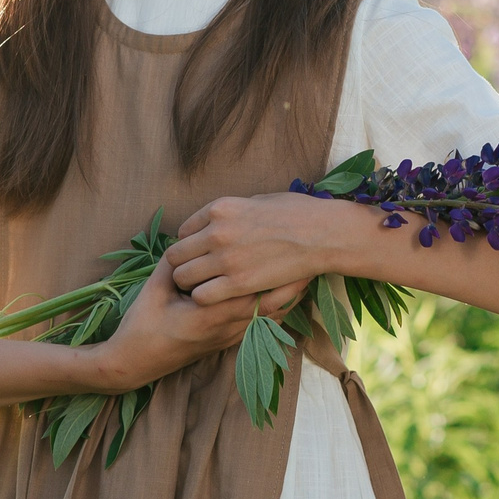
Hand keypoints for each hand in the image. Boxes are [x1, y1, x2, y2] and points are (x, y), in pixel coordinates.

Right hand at [88, 255, 305, 393]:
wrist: (135, 363)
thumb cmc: (141, 325)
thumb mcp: (154, 290)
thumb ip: (175, 264)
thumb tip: (192, 238)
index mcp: (208, 315)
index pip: (251, 295)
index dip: (275, 276)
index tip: (291, 254)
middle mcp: (224, 330)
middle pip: (270, 308)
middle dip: (291, 286)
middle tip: (310, 264)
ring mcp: (227, 339)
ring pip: (268, 319)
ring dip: (287, 298)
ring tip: (304, 276)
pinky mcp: (226, 342)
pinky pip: (259, 327)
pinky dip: (275, 310)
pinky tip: (284, 295)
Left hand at [167, 191, 347, 305]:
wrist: (322, 233)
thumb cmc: (297, 213)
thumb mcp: (258, 200)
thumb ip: (234, 213)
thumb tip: (223, 222)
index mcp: (220, 208)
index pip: (183, 231)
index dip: (191, 245)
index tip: (201, 254)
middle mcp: (216, 231)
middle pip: (176, 255)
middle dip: (184, 265)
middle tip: (199, 274)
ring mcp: (226, 258)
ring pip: (182, 276)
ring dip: (191, 284)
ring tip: (207, 287)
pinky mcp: (238, 282)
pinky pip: (201, 295)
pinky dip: (205, 298)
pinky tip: (220, 297)